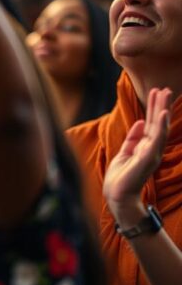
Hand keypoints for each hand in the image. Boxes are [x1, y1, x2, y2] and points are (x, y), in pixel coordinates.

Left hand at [105, 87, 172, 219]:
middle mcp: (151, 148)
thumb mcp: (125, 152)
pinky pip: (155, 139)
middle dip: (161, 105)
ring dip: (162, 110)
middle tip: (166, 88)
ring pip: (159, 127)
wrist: (117, 195)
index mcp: (145, 146)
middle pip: (157, 123)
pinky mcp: (147, 158)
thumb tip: (140, 122)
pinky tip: (162, 114)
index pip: (151, 123)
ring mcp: (151, 153)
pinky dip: (160, 126)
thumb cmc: (121, 177)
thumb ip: (133, 138)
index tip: (156, 92)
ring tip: (165, 95)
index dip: (153, 108)